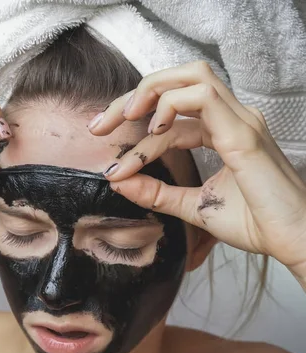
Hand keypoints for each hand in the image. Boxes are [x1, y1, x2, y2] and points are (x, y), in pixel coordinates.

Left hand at [89, 61, 305, 278]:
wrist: (294, 242)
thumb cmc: (255, 222)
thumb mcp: (193, 206)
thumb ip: (157, 193)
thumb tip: (118, 180)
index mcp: (223, 130)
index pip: (171, 115)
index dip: (136, 136)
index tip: (112, 166)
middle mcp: (232, 118)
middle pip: (177, 82)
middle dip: (133, 97)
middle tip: (100, 125)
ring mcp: (240, 120)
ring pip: (191, 76)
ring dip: (151, 91)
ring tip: (126, 118)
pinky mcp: (244, 133)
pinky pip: (203, 97)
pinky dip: (172, 106)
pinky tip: (155, 131)